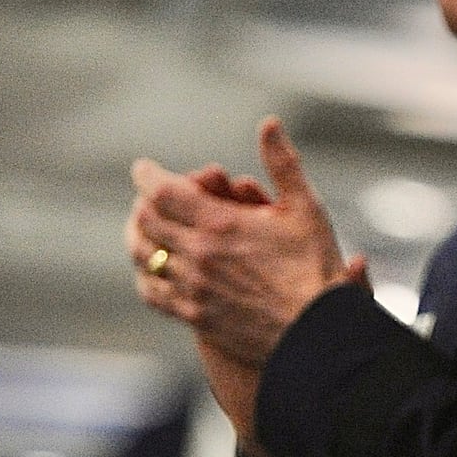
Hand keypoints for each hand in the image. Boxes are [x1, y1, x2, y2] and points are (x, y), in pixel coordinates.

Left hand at [127, 117, 344, 365]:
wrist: (318, 333)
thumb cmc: (317, 269)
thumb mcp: (306, 208)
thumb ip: (283, 163)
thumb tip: (269, 123)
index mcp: (220, 224)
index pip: (161, 191)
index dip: (147, 175)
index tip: (145, 168)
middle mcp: (197, 255)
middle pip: (146, 220)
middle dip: (144, 202)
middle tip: (150, 196)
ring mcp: (192, 288)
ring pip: (143, 256)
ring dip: (138, 236)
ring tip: (144, 227)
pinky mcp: (195, 315)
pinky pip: (152, 292)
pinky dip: (145, 274)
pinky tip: (152, 269)